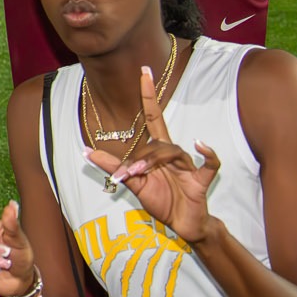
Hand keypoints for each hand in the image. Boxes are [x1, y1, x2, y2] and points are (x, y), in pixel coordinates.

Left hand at [86, 64, 219, 245]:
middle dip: (145, 141)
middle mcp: (173, 153)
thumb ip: (112, 166)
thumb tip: (86, 150)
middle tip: (127, 170)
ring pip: (172, 152)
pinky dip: (208, 153)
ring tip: (137, 175)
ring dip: (153, 162)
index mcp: (157, 151)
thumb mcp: (133, 183)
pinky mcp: (201, 181)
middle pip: (159, 136)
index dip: (148, 94)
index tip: (144, 71)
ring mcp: (188, 166)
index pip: (153, 116)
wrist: (182, 226)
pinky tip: (200, 145)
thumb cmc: (160, 199)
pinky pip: (210, 164)